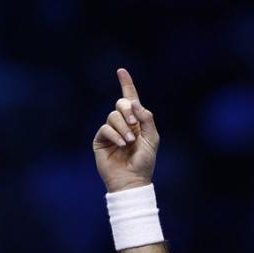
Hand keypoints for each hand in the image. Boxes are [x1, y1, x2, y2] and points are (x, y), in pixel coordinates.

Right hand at [92, 68, 159, 192]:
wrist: (132, 180)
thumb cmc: (144, 162)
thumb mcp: (152, 139)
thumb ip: (147, 119)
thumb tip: (135, 103)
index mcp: (137, 122)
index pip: (130, 99)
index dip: (126, 85)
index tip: (121, 71)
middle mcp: (123, 124)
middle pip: (120, 104)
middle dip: (127, 110)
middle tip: (134, 123)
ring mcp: (111, 132)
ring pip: (113, 116)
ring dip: (123, 127)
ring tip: (129, 142)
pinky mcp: (100, 140)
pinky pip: (105, 128)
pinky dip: (115, 134)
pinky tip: (121, 144)